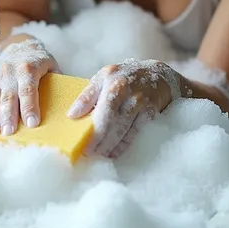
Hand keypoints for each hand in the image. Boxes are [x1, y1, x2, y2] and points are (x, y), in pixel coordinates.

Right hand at [0, 38, 59, 135]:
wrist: (19, 46)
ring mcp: (0, 77)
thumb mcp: (51, 66)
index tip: (32, 123)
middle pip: (10, 96)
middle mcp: (11, 71)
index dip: (30, 106)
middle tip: (10, 132)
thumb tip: (68, 106)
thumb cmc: (39, 60)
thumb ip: (56, 83)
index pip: (29, 89)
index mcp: (28, 67)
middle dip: (9, 115)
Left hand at [66, 58, 180, 158]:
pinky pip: (134, 134)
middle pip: (111, 124)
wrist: (157, 73)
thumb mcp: (103, 77)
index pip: (100, 112)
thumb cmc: (124, 76)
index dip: (91, 131)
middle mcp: (128, 94)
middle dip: (99, 142)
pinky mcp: (150, 114)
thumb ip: (87, 95)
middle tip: (88, 153)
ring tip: (98, 154)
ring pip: (123, 131)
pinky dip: (123, 145)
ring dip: (109, 146)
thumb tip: (71, 114)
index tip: (81, 144)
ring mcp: (141, 105)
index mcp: (113, 83)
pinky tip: (113, 152)